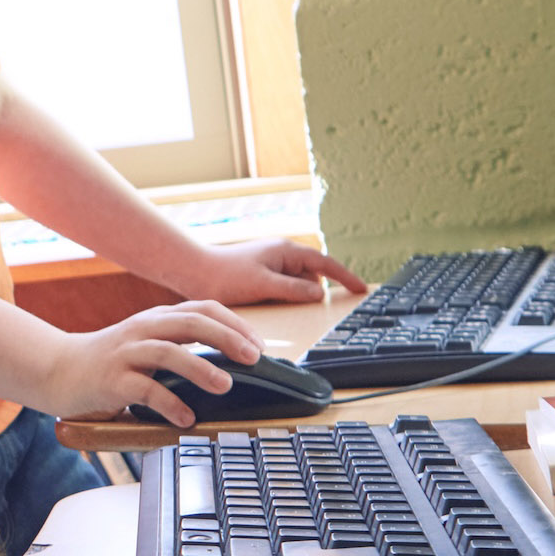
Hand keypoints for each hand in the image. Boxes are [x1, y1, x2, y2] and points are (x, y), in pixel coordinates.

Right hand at [45, 301, 263, 425]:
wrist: (57, 370)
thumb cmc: (109, 362)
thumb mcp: (146, 344)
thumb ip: (179, 346)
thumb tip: (230, 364)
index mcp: (155, 319)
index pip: (202, 309)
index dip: (234, 323)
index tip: (257, 345)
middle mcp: (142, 330)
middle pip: (190, 323)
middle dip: (226, 338)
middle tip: (253, 358)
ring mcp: (125, 354)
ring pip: (168, 352)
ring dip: (201, 368)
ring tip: (225, 385)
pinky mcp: (111, 380)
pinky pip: (144, 390)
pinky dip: (170, 403)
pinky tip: (186, 418)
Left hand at [174, 238, 367, 304]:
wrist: (193, 272)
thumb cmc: (225, 276)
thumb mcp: (264, 285)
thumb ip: (294, 289)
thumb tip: (319, 293)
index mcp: (286, 251)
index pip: (325, 263)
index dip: (345, 277)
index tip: (361, 290)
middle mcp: (282, 254)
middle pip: (312, 275)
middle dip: (313, 291)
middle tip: (301, 305)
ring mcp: (272, 264)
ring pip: (297, 284)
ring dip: (296, 296)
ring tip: (274, 303)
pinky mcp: (262, 275)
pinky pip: (283, 287)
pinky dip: (284, 297)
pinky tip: (269, 304)